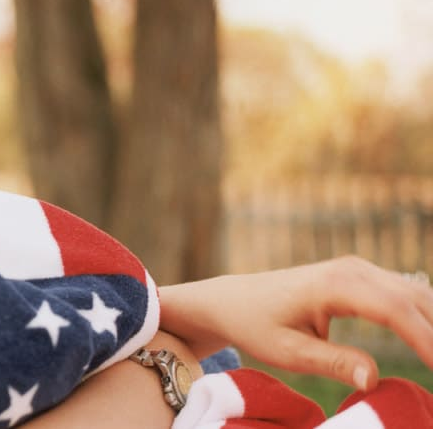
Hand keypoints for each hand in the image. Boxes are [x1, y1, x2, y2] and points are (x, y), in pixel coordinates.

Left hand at [159, 256, 432, 391]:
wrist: (233, 299)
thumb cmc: (255, 325)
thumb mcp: (287, 352)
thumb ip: (332, 362)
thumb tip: (374, 378)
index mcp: (334, 284)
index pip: (395, 310)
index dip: (426, 340)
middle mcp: (352, 269)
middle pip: (415, 299)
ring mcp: (359, 269)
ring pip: (416, 294)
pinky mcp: (362, 277)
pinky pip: (405, 295)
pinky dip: (424, 317)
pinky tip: (429, 344)